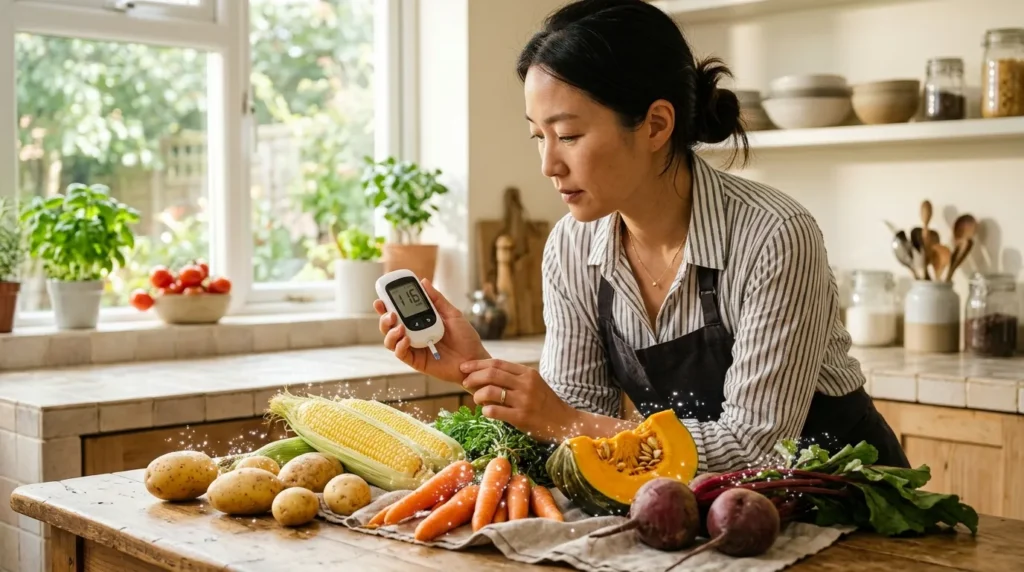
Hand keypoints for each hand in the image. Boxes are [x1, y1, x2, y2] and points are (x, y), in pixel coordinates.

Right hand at [375, 278, 489, 383]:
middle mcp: (413, 334)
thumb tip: (424, 282)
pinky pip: (401, 354)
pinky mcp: (416, 361)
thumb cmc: (465, 338)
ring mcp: (413, 348)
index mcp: (419, 322)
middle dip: (384, 318)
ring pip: (390, 341)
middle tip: (389, 312)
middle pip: (389, 326)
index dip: (387, 305)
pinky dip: (400, 346)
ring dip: (390, 332)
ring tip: (399, 327)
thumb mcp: (452, 314)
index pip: (398, 313)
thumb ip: (437, 299)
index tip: (382, 297)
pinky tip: (406, 339)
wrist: (474, 358)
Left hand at [460, 359, 578, 442]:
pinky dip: (486, 410)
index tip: (465, 367)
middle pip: (491, 374)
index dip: (478, 364)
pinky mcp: (521, 417)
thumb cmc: (545, 403)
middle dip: (473, 377)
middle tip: (465, 382)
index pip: (497, 363)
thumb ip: (514, 378)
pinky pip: (495, 411)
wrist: (564, 423)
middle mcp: (526, 384)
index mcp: (528, 373)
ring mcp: (524, 400)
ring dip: (477, 395)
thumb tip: (486, 374)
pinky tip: (486, 411)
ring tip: (476, 399)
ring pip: (490, 391)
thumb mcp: (534, 384)